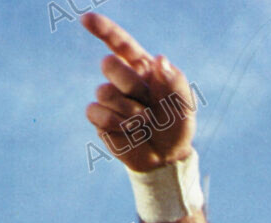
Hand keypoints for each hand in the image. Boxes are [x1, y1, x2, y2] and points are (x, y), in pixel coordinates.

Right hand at [82, 13, 196, 171]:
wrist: (167, 156)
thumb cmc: (177, 125)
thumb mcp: (184, 103)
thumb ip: (174, 80)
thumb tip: (159, 60)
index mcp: (142, 68)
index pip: (120, 43)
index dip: (103, 29)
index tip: (86, 19)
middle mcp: (123, 79)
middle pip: (109, 64)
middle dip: (129, 84)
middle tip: (148, 103)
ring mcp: (109, 98)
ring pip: (104, 91)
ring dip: (128, 110)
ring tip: (145, 122)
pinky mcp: (100, 118)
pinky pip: (97, 112)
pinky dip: (116, 123)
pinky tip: (130, 131)